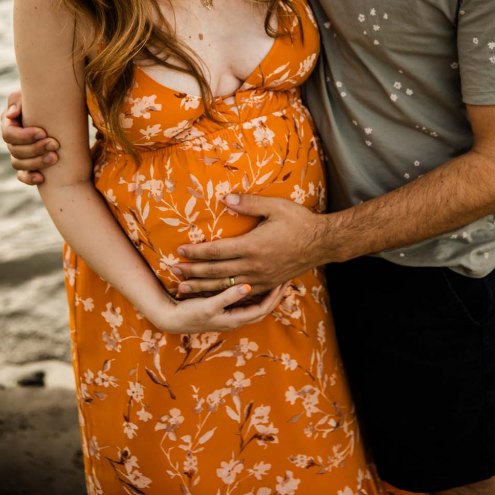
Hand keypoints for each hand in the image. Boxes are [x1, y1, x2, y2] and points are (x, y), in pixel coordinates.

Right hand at [1, 90, 59, 185]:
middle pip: (15, 150)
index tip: (42, 132)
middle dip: (35, 149)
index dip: (24, 136)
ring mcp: (19, 153)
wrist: (60, 106)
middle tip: (55, 144)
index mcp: (10, 122)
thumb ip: (19, 100)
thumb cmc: (46, 97)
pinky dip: (30, 178)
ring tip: (55, 158)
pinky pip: (23, 176)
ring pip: (19, 164)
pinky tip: (42, 178)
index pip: (9, 134)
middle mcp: (12, 139)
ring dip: (36, 162)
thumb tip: (11, 115)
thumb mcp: (32, 94)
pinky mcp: (29, 164)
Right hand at [158, 282, 286, 333]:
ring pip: (256, 304)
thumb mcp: (208, 306)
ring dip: (267, 293)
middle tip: (286, 278)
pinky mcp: (225, 309)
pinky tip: (258, 282)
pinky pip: (247, 302)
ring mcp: (231, 314)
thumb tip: (247, 286)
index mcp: (235, 319)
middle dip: (275, 294)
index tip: (284, 281)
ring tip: (277, 279)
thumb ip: (228, 297)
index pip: (263, 308)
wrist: (171, 318)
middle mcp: (236, 319)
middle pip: (263, 308)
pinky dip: (256, 292)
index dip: (275, 296)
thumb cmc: (189, 313)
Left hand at [174, 193, 326, 295]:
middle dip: (192, 272)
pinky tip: (213, 296)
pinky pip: (239, 292)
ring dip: (202, 287)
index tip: (180, 250)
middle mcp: (253, 266)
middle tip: (173, 271)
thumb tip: (225, 198)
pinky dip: (222, 294)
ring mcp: (260, 278)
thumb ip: (249, 203)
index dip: (196, 252)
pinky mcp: (267, 285)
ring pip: (224, 286)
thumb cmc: (298, 221)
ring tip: (184, 289)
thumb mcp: (275, 206)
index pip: (216, 251)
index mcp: (252, 246)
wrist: (321, 243)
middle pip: (215, 272)